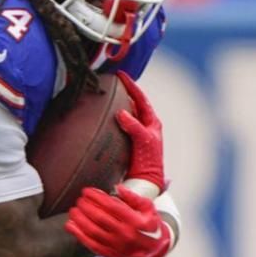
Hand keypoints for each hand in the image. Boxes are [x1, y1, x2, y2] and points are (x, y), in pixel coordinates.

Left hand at [65, 186, 171, 256]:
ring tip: (73, 210)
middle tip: (79, 199)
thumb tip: (117, 187)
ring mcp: (117, 246)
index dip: (96, 197)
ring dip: (80, 220)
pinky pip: (91, 245)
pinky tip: (71, 226)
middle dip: (86, 206)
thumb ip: (133, 197)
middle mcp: (125, 234)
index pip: (111, 206)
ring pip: (93, 232)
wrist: (156, 250)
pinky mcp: (111, 254)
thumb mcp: (148, 208)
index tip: (87, 191)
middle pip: (99, 218)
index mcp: (135, 221)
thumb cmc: (151, 225)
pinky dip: (79, 235)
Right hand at [113, 72, 165, 193]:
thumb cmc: (149, 162)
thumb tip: (122, 113)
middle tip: (113, 82)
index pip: (141, 99)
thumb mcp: (143, 141)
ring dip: (118, 103)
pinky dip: (113, 117)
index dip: (131, 86)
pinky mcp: (128, 141)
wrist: (146, 181)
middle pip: (134, 103)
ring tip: (107, 94)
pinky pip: (120, 124)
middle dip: (124, 91)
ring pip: (127, 113)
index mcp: (152, 122)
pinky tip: (104, 116)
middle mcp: (144, 125)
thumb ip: (134, 127)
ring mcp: (136, 133)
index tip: (121, 75)